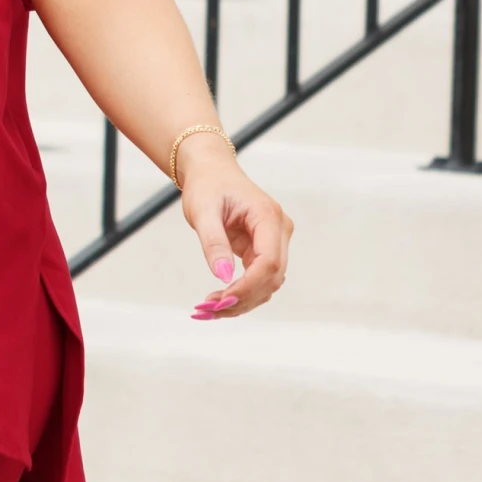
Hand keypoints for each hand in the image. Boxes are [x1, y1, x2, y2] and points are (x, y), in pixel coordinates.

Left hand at [177, 139, 292, 319]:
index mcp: (268, 216)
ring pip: (267, 283)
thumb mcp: (202, 211)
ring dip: (241, 301)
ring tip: (207, 309)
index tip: (221, 300)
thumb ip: (213, 242)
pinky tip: (217, 303)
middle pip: (272, 277)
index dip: (248, 286)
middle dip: (242, 299)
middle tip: (207, 310)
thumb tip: (223, 276)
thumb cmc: (206, 186)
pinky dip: (240, 294)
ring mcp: (276, 241)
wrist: (211, 171)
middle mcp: (279, 230)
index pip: (269, 261)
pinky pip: (258, 279)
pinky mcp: (265, 249)